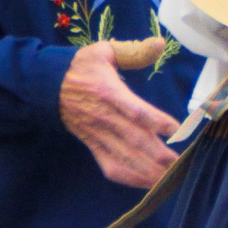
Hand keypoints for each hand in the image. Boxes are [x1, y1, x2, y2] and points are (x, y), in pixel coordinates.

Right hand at [58, 40, 181, 189]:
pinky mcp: (93, 146)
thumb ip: (134, 51)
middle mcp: (104, 117)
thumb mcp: (104, 51)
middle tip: (180, 163)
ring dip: (148, 171)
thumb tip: (161, 44)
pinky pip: (111, 166)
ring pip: (125, 157)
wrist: (47, 86)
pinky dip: (130, 178)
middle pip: (133, 140)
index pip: (134, 110)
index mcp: (108, 92)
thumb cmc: (81, 67)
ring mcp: (98, 135)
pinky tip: (149, 183)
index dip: (155, 120)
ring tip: (171, 178)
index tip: (176, 128)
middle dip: (158, 154)